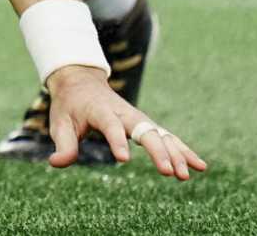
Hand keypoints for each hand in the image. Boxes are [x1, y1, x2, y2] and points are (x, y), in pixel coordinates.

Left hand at [46, 64, 207, 180]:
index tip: (124, 160)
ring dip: (176, 154)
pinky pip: (168, 137)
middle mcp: (124, 113)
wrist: (81, 81)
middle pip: (145, 131)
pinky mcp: (147, 125)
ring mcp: (139, 118)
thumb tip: (56, 163)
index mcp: (101, 110)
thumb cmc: (69, 106)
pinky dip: (183, 150)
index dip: (117, 141)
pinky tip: (200, 166)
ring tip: (187, 175)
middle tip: (169, 173)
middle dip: (158, 152)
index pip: (110, 126)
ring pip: (161, 134)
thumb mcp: (60, 123)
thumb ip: (63, 144)